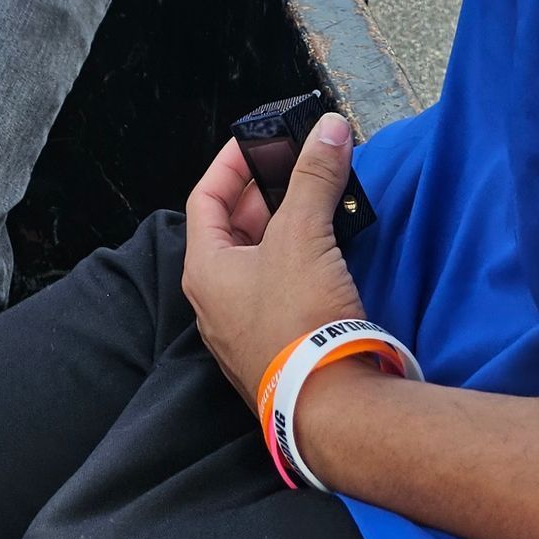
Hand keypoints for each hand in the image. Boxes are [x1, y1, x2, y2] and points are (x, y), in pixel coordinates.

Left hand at [181, 119, 368, 405]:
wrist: (333, 410)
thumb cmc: (300, 320)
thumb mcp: (304, 235)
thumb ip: (314, 177)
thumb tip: (328, 128)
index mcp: (205, 270)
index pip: (204, 199)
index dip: (230, 165)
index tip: (258, 142)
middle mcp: (215, 303)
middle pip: (232, 231)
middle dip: (266, 195)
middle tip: (296, 170)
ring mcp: (245, 331)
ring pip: (259, 264)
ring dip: (286, 231)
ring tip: (318, 205)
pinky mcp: (278, 352)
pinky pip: (279, 295)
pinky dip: (299, 266)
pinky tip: (329, 257)